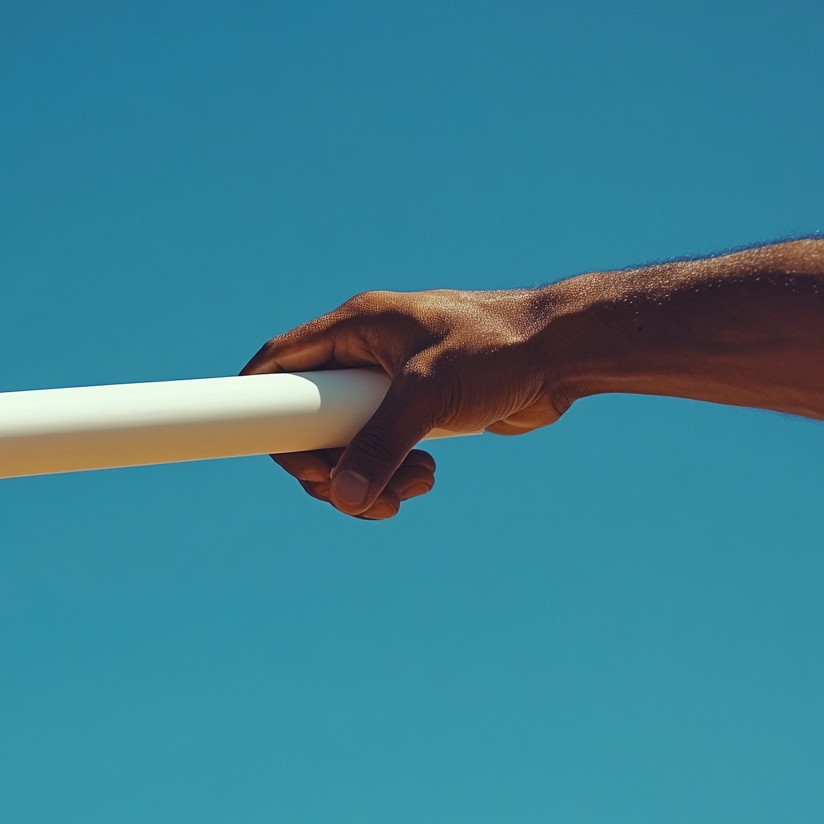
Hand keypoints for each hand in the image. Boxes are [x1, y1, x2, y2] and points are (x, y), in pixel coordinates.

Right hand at [241, 288, 569, 518]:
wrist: (563, 354)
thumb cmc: (499, 350)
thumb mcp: (431, 393)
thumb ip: (382, 444)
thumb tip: (346, 496)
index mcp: (355, 326)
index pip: (280, 362)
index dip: (260, 406)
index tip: (274, 453)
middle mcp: (364, 352)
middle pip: (308, 418)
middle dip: (328, 466)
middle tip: (353, 496)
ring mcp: (387, 383)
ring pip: (345, 443)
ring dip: (367, 478)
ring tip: (415, 487)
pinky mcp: (413, 409)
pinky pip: (379, 451)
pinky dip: (393, 474)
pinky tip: (429, 475)